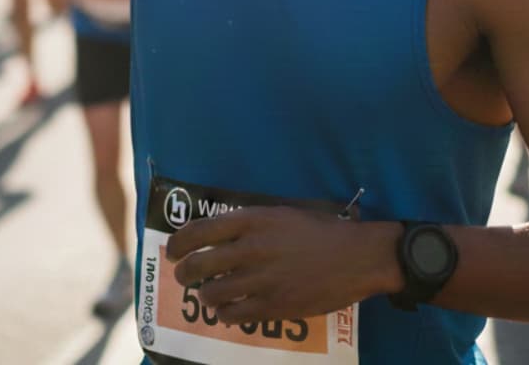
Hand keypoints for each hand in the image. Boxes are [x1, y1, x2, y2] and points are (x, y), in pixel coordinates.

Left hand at [166, 206, 397, 323]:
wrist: (355, 257)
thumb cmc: (319, 230)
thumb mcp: (282, 214)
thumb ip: (250, 223)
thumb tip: (220, 235)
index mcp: (253, 220)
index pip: (200, 231)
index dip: (179, 242)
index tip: (172, 250)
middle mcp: (252, 248)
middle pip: (200, 264)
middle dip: (185, 272)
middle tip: (183, 275)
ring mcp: (262, 279)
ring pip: (214, 293)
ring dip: (205, 295)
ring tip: (207, 295)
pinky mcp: (274, 306)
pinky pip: (235, 315)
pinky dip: (226, 314)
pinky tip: (227, 312)